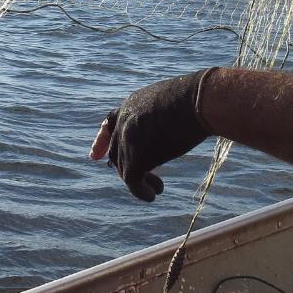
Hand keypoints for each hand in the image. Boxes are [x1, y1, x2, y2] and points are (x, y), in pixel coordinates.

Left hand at [90, 70, 214, 201]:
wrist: (198, 101)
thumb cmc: (197, 97)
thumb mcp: (173, 99)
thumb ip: (164, 113)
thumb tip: (177, 124)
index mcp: (131, 105)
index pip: (109, 125)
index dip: (102, 141)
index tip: (95, 156)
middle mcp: (124, 122)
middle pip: (117, 150)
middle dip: (125, 165)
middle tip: (144, 179)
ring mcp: (127, 140)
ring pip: (124, 167)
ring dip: (140, 180)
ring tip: (158, 187)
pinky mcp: (137, 158)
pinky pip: (133, 181)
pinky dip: (141, 191)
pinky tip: (152, 196)